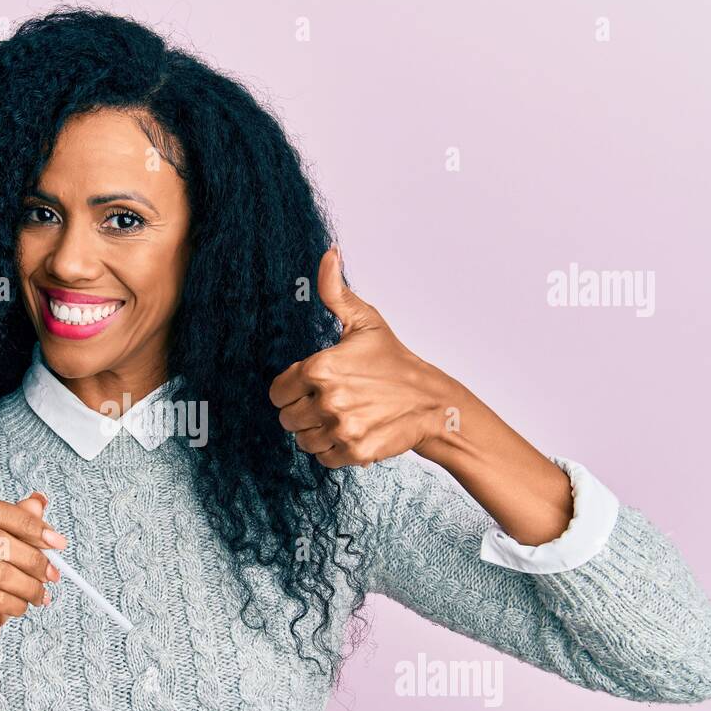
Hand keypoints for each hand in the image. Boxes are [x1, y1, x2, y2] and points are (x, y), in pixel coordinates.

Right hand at [0, 492, 65, 673]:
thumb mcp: (2, 552)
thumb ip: (17, 524)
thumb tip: (38, 500)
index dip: (27, 523)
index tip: (56, 541)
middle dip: (32, 557)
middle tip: (53, 573)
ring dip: (30, 584)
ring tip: (41, 594)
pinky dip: (18, 603)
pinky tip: (23, 606)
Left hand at [269, 246, 452, 467]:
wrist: (432, 402)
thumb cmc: (393, 361)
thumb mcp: (364, 321)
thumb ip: (335, 291)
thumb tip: (329, 253)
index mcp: (320, 367)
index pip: (277, 392)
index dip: (291, 390)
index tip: (311, 387)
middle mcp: (327, 399)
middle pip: (287, 418)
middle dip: (303, 412)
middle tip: (329, 403)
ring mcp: (341, 427)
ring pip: (302, 440)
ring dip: (316, 432)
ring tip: (341, 417)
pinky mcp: (354, 451)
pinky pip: (322, 458)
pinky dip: (332, 450)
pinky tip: (350, 432)